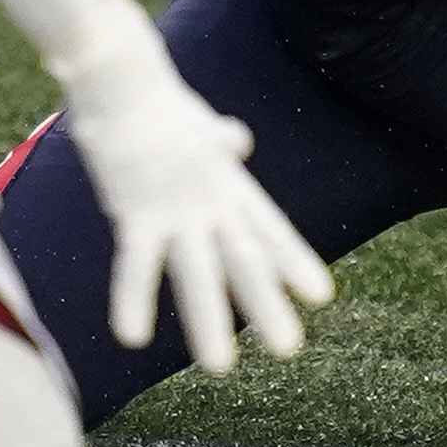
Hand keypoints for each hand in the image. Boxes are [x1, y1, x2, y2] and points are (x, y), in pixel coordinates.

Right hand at [49, 0, 333, 372]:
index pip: (268, 230)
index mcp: (226, 185)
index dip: (293, 262)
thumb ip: (222, 140)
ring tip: (221, 369)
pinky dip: (132, 299)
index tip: (321, 295)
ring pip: (197, 273)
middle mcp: (210, 203)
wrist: (124, 77)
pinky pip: (135, 264)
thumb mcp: (199, 124)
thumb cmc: (156, 100)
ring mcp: (176, 209)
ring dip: (207, 322)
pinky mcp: (135, 211)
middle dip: (264, 306)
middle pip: (244, 260)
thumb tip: (239, 141)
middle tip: (289, 350)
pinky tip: (133, 339)